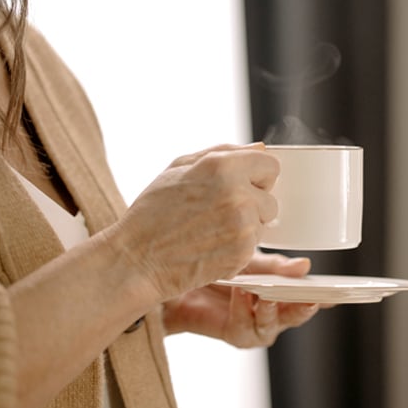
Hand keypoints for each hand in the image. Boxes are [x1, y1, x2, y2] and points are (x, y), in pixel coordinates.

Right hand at [104, 143, 279, 301]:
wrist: (136, 260)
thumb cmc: (152, 213)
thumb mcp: (178, 168)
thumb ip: (223, 152)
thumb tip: (259, 147)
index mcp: (222, 166)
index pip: (270, 164)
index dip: (256, 176)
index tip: (241, 185)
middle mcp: (238, 194)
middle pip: (270, 197)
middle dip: (252, 203)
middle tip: (217, 212)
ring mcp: (243, 225)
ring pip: (263, 223)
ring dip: (245, 226)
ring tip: (210, 230)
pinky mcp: (243, 253)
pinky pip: (254, 246)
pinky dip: (237, 248)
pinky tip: (210, 246)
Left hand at [162, 252, 320, 347]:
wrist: (175, 276)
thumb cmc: (215, 264)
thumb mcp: (247, 256)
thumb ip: (274, 266)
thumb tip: (305, 266)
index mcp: (283, 289)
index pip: (311, 294)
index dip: (328, 295)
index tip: (340, 292)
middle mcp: (273, 310)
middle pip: (296, 314)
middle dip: (303, 307)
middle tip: (309, 298)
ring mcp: (255, 325)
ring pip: (273, 326)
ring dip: (271, 310)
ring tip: (266, 293)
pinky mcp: (234, 333)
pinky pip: (246, 329)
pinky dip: (244, 311)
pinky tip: (241, 293)